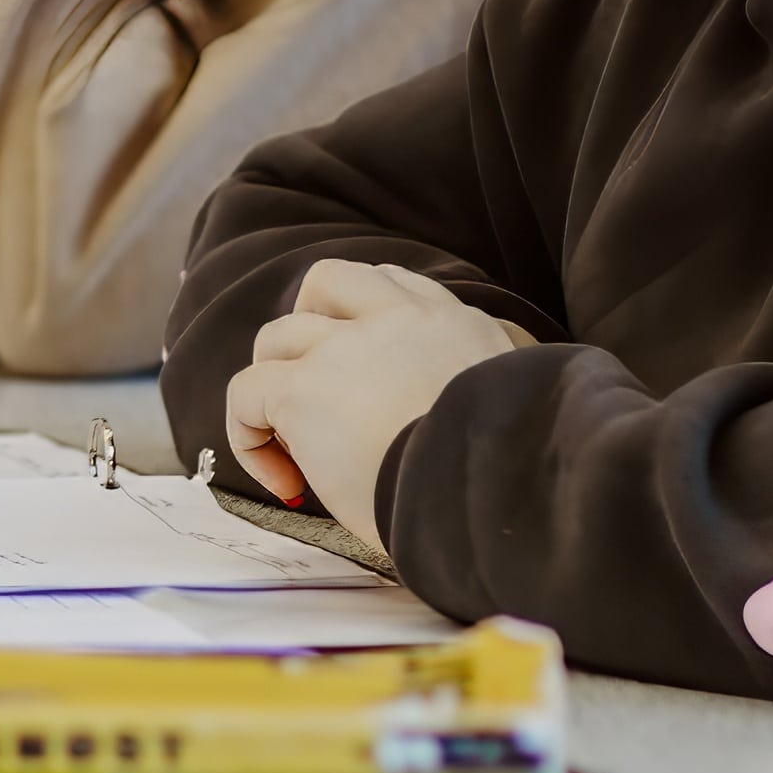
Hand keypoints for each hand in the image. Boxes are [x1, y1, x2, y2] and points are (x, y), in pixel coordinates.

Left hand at [221, 260, 518, 547]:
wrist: (499, 490)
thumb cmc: (518, 470)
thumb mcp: (526, 402)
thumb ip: (508, 372)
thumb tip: (509, 372)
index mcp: (460, 325)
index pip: (396, 285)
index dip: (366, 320)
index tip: (369, 374)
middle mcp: (401, 320)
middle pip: (329, 281)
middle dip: (309, 327)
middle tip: (318, 391)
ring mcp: (346, 347)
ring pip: (277, 336)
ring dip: (275, 385)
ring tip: (298, 450)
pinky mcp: (304, 389)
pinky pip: (246, 392)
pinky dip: (248, 434)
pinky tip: (285, 482)